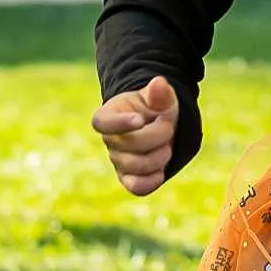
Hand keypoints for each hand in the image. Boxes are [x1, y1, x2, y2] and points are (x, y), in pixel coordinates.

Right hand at [91, 76, 180, 194]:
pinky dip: (151, 181)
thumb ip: (160, 93)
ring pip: (134, 166)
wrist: (160, 127)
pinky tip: (162, 171)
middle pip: (127, 145)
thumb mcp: (161, 97)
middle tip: (169, 127)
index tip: (140, 119)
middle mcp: (110, 140)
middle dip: (156, 135)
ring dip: (158, 157)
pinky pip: (136, 187)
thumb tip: (159, 83)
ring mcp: (118, 161)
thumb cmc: (156, 109)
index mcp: (110, 115)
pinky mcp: (129, 178)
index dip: (119, 123)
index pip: (102, 122)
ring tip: (167, 147)